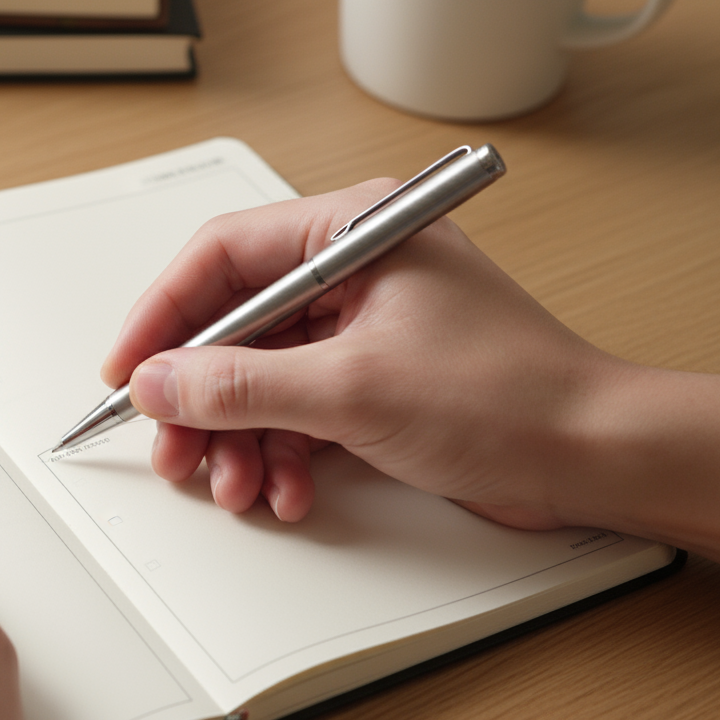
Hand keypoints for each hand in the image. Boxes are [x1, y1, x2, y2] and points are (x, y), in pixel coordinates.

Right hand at [102, 181, 625, 528]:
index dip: (163, 314)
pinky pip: (295, 409)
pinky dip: (281, 453)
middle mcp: (352, 270)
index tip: (128, 369)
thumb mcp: (354, 388)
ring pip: (260, 377)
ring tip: (234, 483)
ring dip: (239, 438)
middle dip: (201, 397)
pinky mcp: (369, 378)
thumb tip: (162, 382)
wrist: (591, 457)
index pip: (223, 256)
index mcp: (354, 230)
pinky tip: (285, 488)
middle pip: (235, 326)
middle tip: (173, 446)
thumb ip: (243, 384)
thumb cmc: (511, 395)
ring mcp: (359, 327)